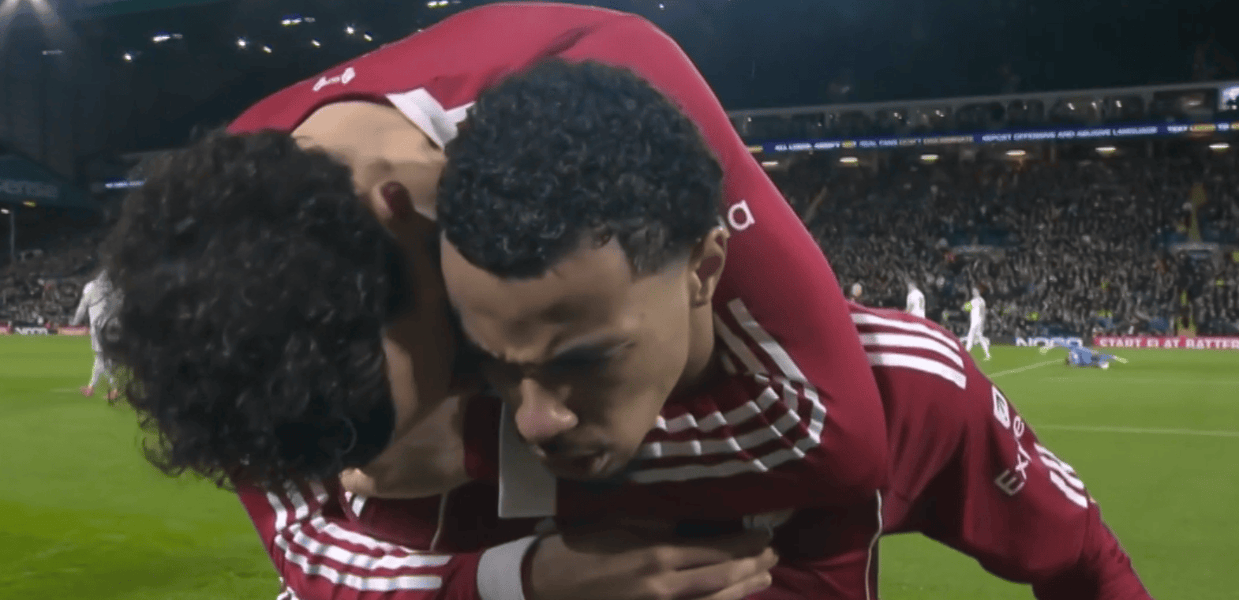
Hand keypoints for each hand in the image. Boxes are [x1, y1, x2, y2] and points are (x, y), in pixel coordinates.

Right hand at [526, 520, 776, 599]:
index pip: (716, 551)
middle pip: (722, 580)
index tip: (765, 534)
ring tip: (762, 578)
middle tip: (774, 556)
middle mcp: (664, 588)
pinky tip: (726, 599)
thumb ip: (658, 525)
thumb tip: (691, 524)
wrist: (544, 584)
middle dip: (751, 568)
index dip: (745, 544)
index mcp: (657, 556)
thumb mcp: (620, 523)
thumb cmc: (580, 547)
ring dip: (741, 591)